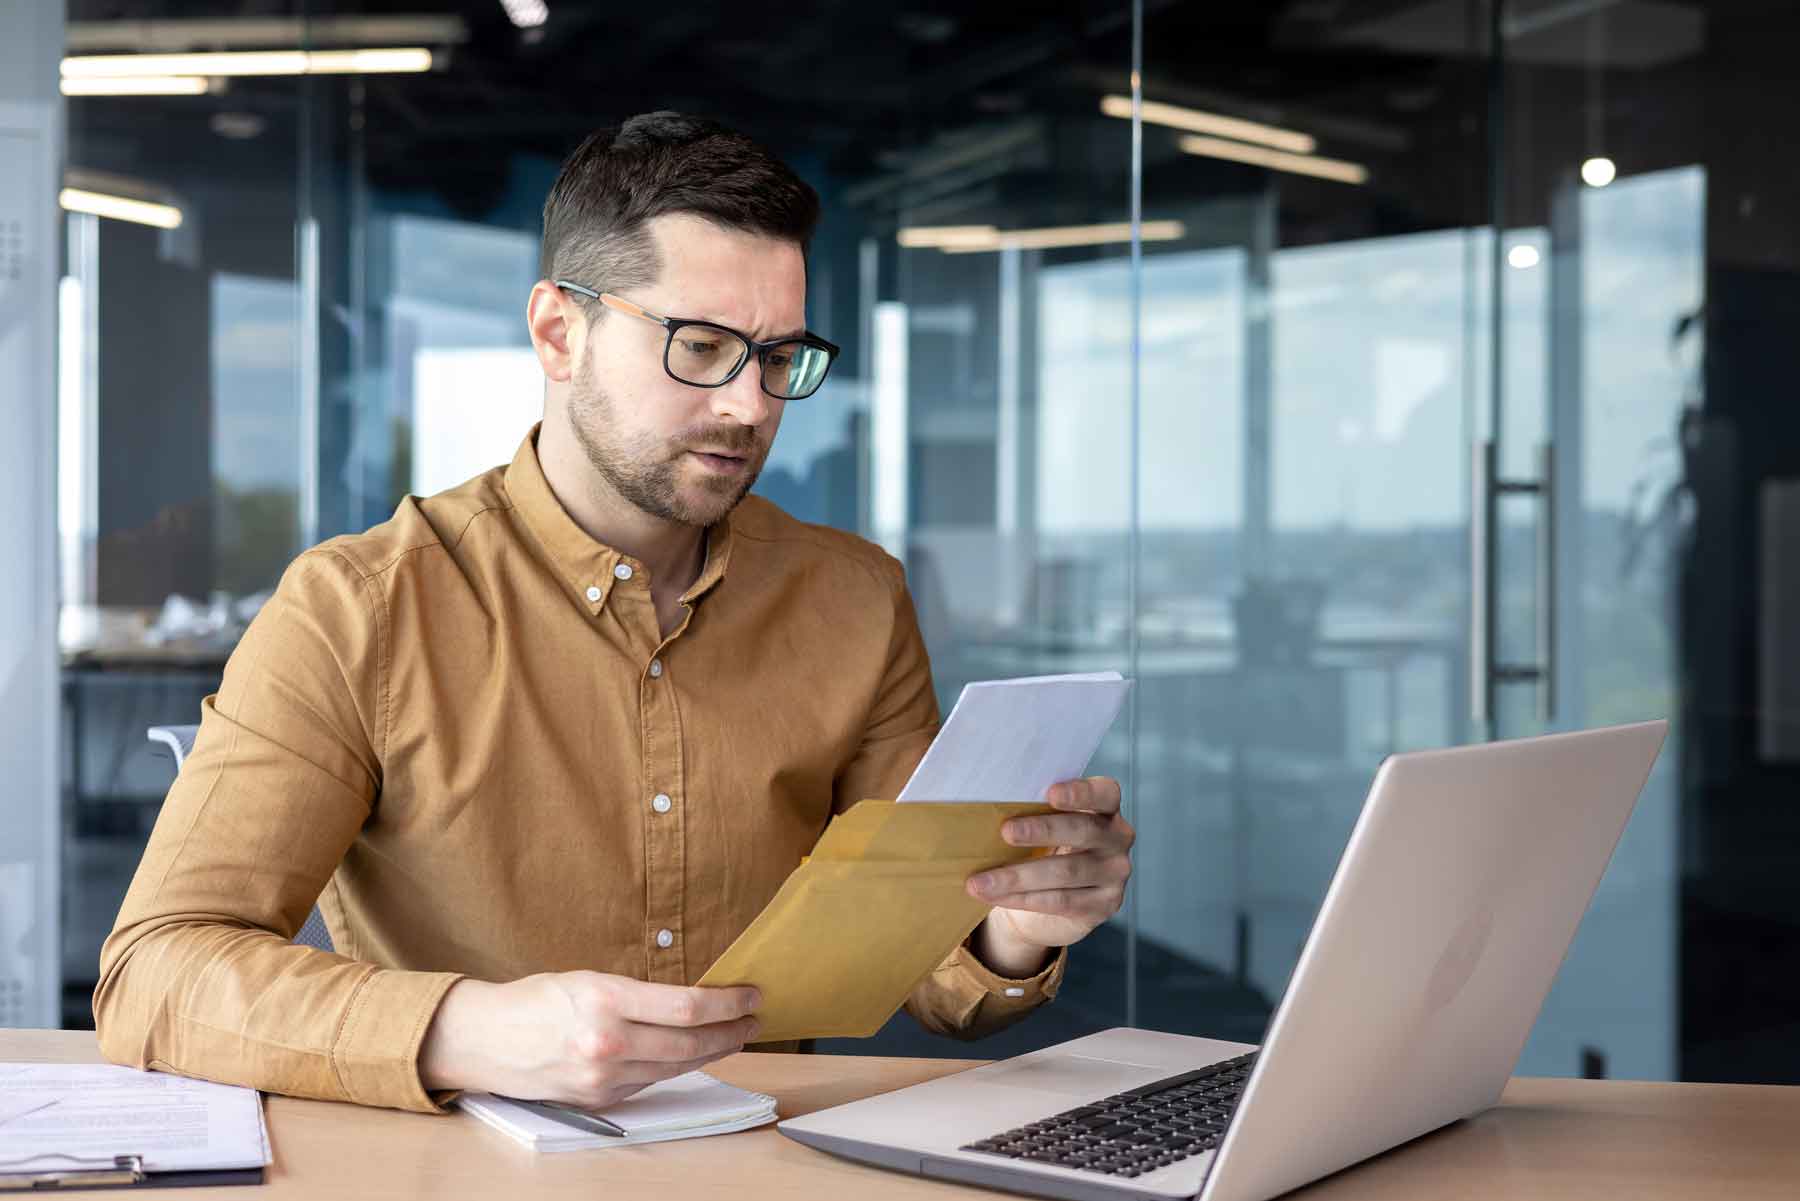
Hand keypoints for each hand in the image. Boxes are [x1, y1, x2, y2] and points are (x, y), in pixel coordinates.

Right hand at [418, 971, 759, 1108]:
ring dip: (712, 1053)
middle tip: (754, 1020)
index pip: (686, 1007)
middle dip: (731, 1032)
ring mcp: (603, 1078)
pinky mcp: (599, 1100)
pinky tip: (691, 1054)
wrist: (483, 1040)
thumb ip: (637, 995)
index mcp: (605, 1001)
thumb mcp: (588, 980)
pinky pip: (650, 1082)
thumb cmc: (536, 1000)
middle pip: (690, 1044)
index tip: (752, 996)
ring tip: (734, 1036)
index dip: (728, 1003)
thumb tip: (693, 1001)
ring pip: (676, 1067)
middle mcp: (606, 1043)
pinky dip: (675, 1067)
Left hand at [966, 776, 1133, 974]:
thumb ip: (1030, 810)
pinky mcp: (1103, 906)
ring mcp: (1114, 874)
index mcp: (1105, 808)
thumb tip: (986, 804)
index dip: (1081, 792)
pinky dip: (1022, 898)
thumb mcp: (1041, 824)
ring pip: (1066, 872)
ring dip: (1018, 875)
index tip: (1050, 793)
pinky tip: (994, 896)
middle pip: (1083, 831)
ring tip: (980, 880)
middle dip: (1041, 830)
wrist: (1047, 901)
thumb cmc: (1041, 848)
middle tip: (1005, 831)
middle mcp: (1117, 838)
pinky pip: (1060, 901)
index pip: (1105, 793)